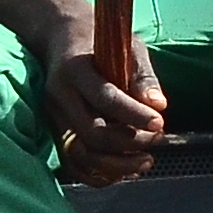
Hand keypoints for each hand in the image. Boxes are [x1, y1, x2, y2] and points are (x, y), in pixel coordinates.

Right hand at [45, 24, 165, 186]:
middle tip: (156, 139)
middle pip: (92, 133)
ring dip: (116, 166)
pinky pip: (73, 164)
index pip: (105, 98)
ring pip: (81, 155)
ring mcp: (53, 118)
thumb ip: (143, 75)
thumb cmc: (100, 41)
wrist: (58, 38)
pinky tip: (123, 170)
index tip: (160, 123)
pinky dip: (99, 175)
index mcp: (75, 69)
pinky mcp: (54, 133)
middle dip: (129, 143)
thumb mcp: (127, 46)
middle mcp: (59, 96)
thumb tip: (159, 105)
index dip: (134, 115)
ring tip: (145, 161)